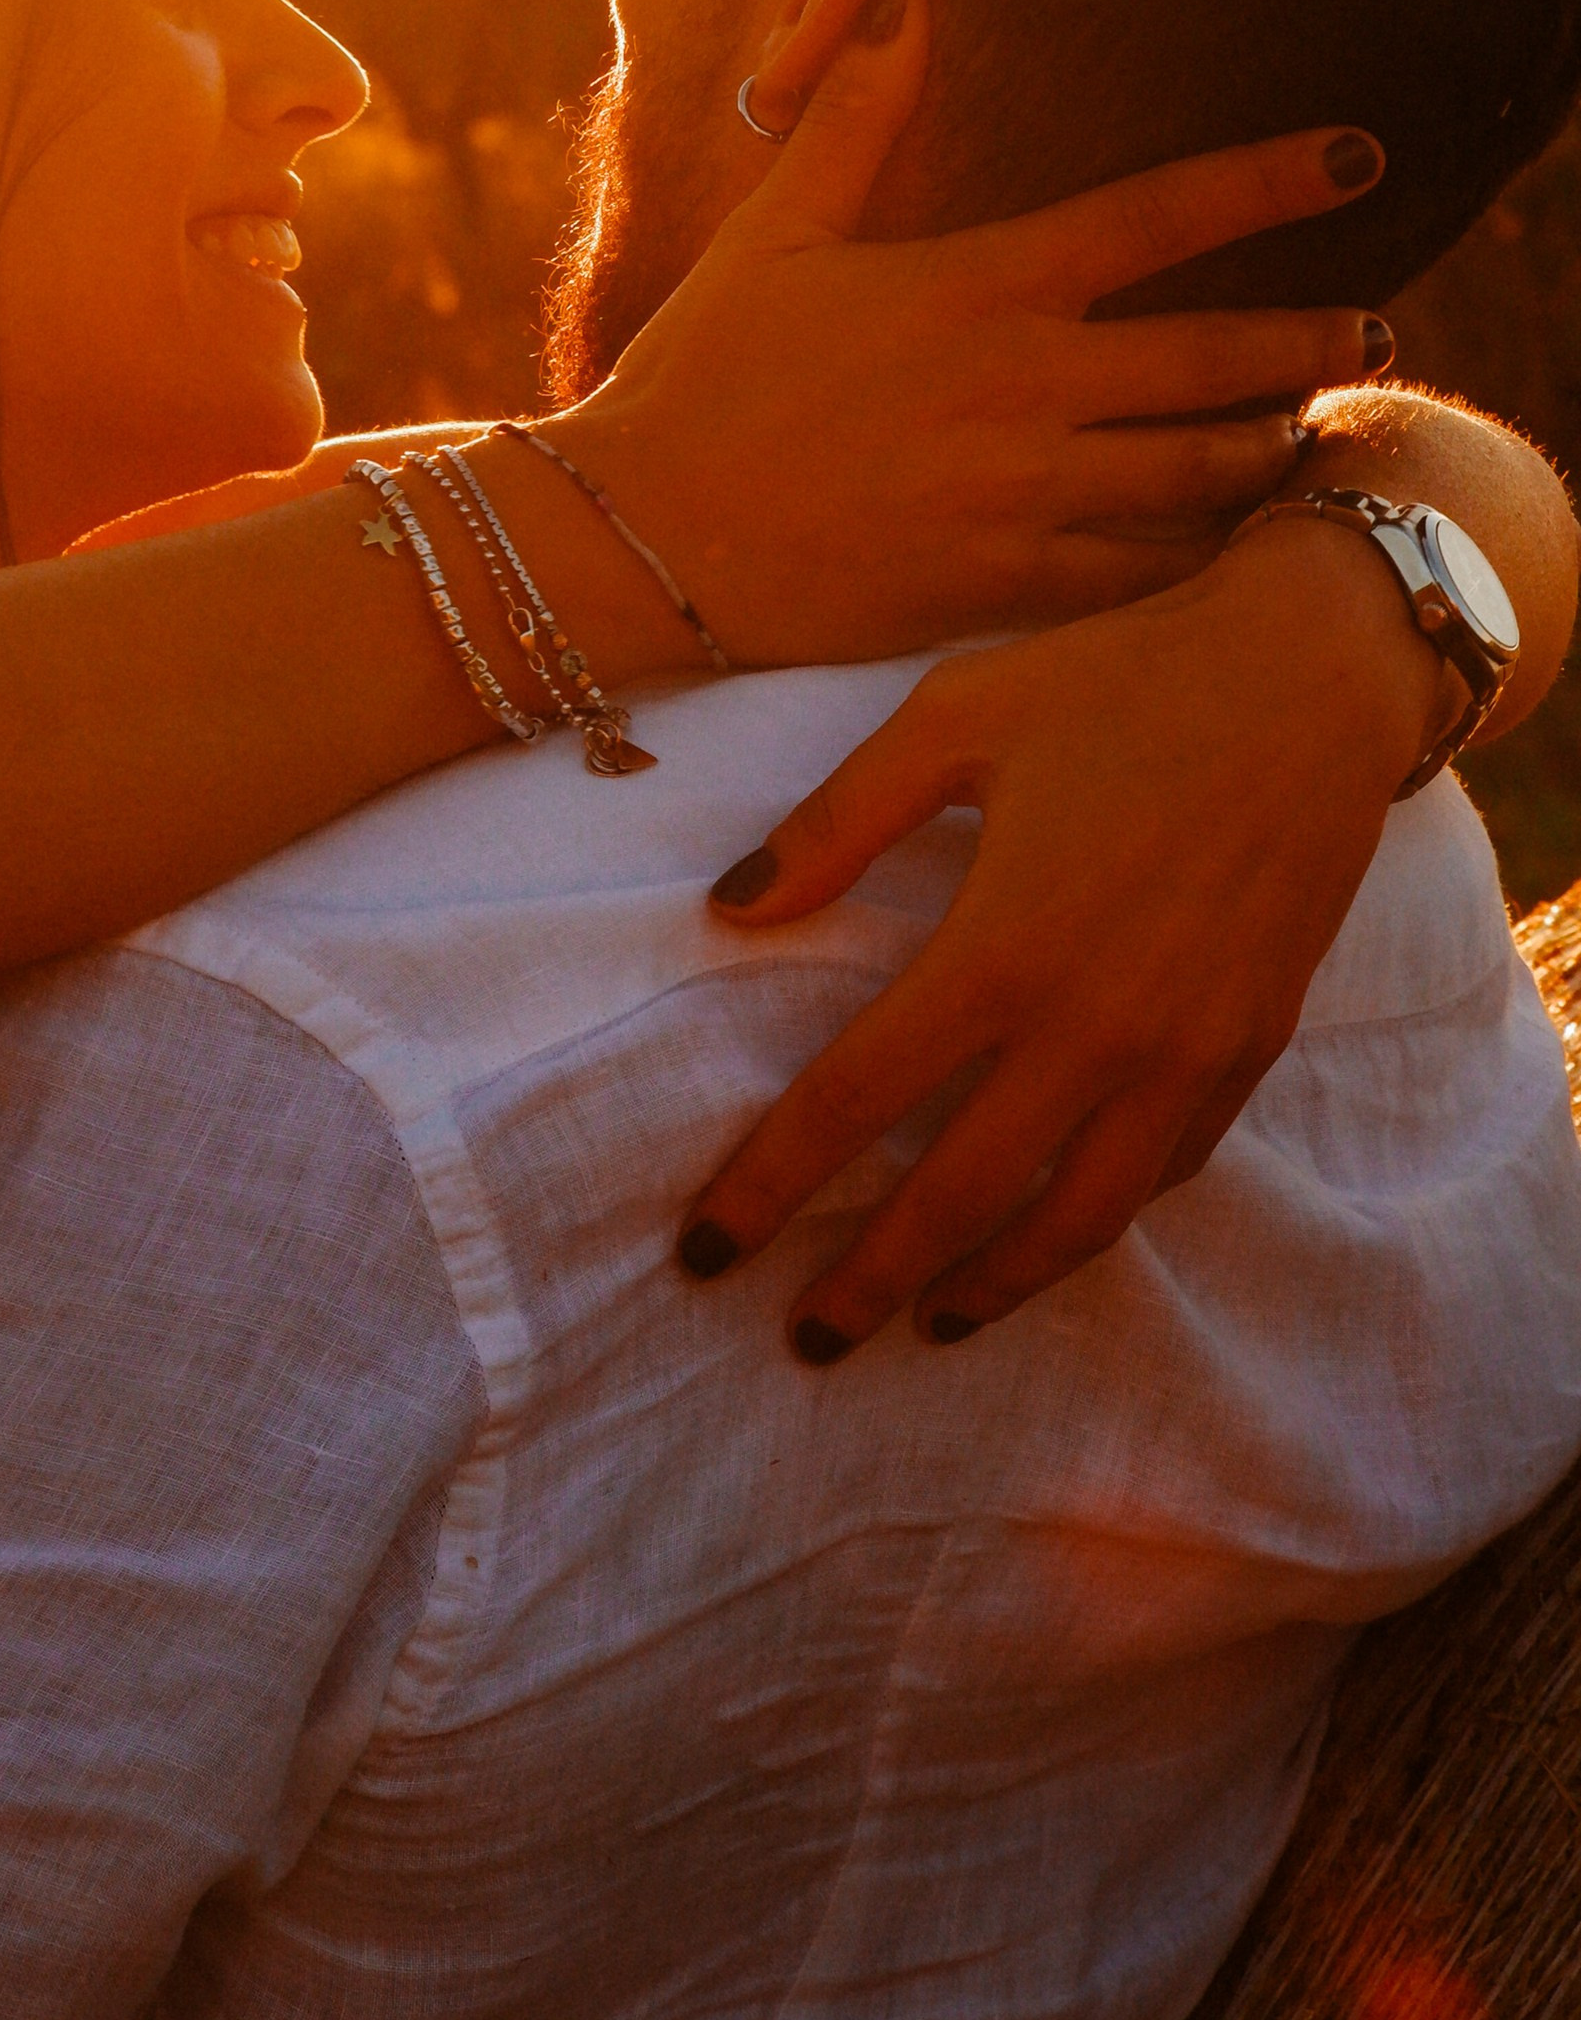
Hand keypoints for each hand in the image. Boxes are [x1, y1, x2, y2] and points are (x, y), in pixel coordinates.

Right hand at [559, 0, 1388, 665]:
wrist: (642, 540)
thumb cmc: (702, 374)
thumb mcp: (775, 231)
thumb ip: (856, 119)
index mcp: (977, 286)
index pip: (1158, 214)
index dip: (1271, 179)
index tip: (1359, 158)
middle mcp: (1020, 387)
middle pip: (1215, 358)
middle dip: (1312, 341)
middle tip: (1373, 328)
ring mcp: (1020, 494)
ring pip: (1198, 472)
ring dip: (1269, 446)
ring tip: (1312, 430)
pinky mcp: (1002, 586)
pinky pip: (1142, 571)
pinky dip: (1202, 552)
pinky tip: (1232, 536)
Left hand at [674, 515, 1445, 1355]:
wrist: (1312, 680)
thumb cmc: (1117, 684)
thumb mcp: (952, 719)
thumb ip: (834, 825)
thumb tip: (730, 912)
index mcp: (1002, 950)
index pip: (854, 1103)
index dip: (770, 1185)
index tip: (707, 1249)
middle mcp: (1095, 1029)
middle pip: (957, 1197)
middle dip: (869, 1281)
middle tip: (805, 1339)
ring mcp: (1184, 1054)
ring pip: (1075, 1218)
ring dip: (992, 1284)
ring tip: (928, 1323)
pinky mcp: (1250, 1050)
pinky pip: (1165, 1173)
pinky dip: (1098, 1221)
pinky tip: (1054, 1232)